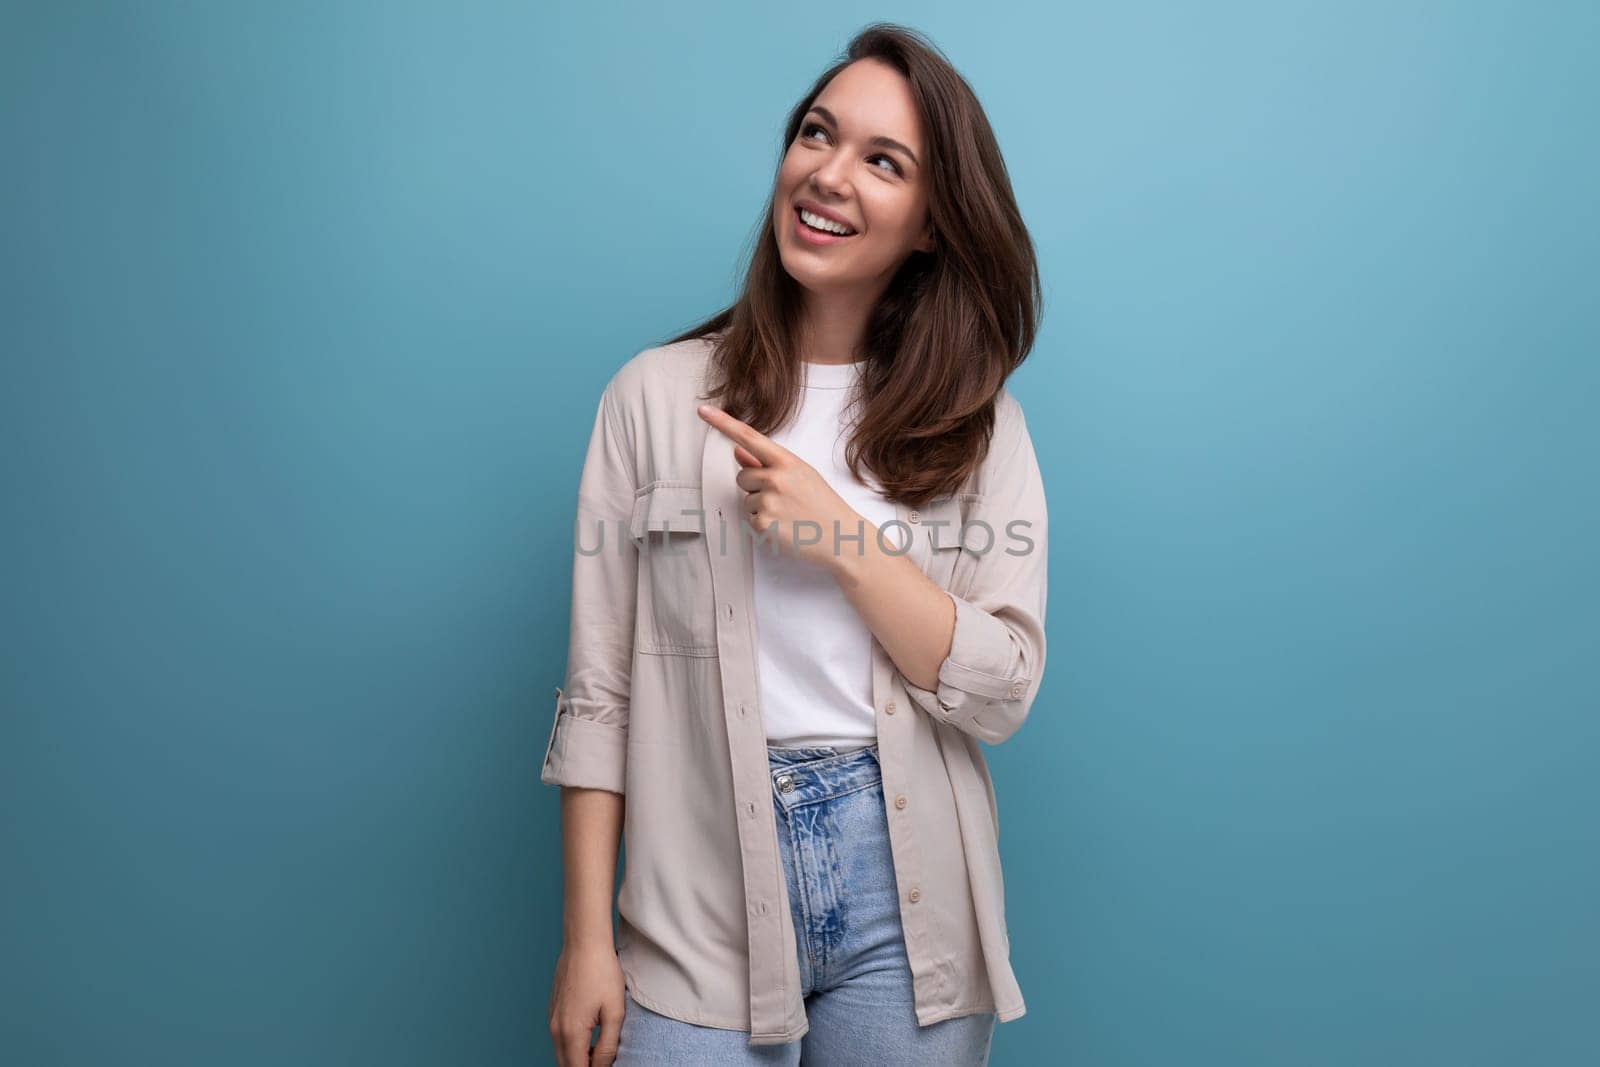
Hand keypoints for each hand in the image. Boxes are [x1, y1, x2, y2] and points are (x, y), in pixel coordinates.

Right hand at [548, 941, 625, 1066]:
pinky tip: (590, 1039)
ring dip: (578, 1059)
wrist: (584, 943)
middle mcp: (556, 1029)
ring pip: (561, 1053)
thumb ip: (607, 1046)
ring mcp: (551, 1020)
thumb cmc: (602, 973)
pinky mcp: (553, 1011)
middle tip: (603, 1062)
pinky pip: (559, 1039)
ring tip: (599, 1054)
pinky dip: (572, 1047)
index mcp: (571, 1032)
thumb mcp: (614, 1012)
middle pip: (566, 1066)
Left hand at [698, 403, 862, 571]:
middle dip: (755, 487)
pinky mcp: (763, 525)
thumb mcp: (800, 476)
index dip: (723, 423)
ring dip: (761, 508)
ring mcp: (768, 502)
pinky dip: (764, 526)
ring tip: (788, 515)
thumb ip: (767, 463)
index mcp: (787, 462)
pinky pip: (751, 521)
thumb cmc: (823, 504)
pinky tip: (785, 528)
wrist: (842, 537)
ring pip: (746, 501)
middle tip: (784, 499)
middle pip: (742, 477)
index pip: (748, 437)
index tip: (703, 411)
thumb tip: (738, 451)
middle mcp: (775, 479)